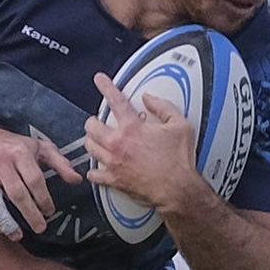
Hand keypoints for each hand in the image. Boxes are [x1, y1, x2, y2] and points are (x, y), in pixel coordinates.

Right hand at [0, 118, 79, 240]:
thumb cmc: (13, 146)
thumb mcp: (39, 148)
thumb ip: (60, 163)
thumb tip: (77, 180)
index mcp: (19, 152)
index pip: (35, 180)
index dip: (44, 199)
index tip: (50, 212)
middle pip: (16, 193)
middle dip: (30, 214)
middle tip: (40, 228)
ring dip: (6, 221)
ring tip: (17, 234)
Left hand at [83, 73, 207, 217]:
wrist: (177, 189)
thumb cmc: (179, 162)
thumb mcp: (180, 126)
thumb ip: (164, 107)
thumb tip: (151, 99)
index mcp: (133, 128)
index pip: (115, 100)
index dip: (106, 86)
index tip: (100, 80)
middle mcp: (119, 144)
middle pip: (92, 126)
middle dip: (93, 121)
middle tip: (96, 121)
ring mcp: (114, 162)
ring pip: (90, 148)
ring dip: (91, 142)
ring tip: (95, 140)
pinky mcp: (114, 180)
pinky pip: (94, 175)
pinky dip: (93, 171)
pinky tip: (96, 169)